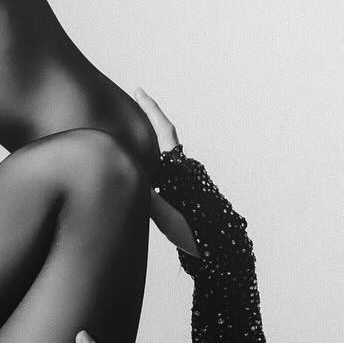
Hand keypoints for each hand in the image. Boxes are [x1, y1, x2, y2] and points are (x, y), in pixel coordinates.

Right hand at [135, 89, 199, 256]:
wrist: (220, 252)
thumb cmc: (195, 233)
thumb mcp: (167, 214)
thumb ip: (148, 197)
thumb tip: (129, 178)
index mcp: (179, 167)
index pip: (163, 130)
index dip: (151, 109)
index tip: (139, 91)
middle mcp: (183, 170)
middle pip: (162, 139)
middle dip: (145, 124)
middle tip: (127, 110)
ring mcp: (184, 183)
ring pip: (161, 157)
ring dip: (145, 147)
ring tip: (123, 141)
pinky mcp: (183, 197)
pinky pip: (161, 172)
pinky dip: (147, 166)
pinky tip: (135, 173)